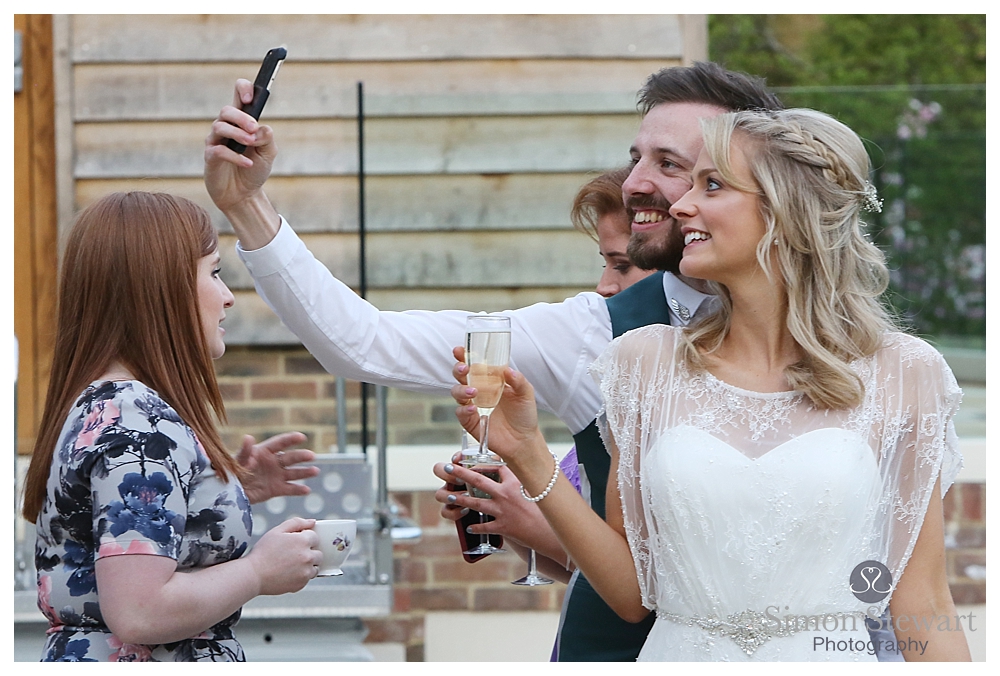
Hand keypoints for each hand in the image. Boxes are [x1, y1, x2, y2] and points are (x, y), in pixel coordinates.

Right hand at [204, 79, 276, 214]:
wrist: (244, 195)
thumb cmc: (255, 170)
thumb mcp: (268, 153)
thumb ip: (267, 138)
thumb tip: (261, 129)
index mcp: (242, 122)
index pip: (239, 95)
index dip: (243, 89)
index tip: (251, 98)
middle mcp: (226, 128)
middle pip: (227, 110)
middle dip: (241, 117)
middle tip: (254, 129)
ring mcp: (216, 141)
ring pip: (220, 126)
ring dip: (238, 134)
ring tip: (251, 144)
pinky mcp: (210, 157)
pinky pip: (218, 150)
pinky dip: (235, 156)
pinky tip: (248, 163)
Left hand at [237, 432, 318, 503]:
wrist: (228, 491)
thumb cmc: (231, 472)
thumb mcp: (237, 461)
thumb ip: (245, 451)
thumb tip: (248, 437)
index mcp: (264, 451)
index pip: (280, 443)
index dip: (291, 439)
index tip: (301, 437)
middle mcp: (273, 462)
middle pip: (291, 457)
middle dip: (302, 456)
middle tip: (312, 456)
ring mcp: (276, 476)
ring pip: (294, 473)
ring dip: (305, 472)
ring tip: (315, 471)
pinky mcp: (276, 489)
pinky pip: (289, 489)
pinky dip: (298, 490)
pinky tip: (307, 490)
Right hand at [247, 517, 321, 595]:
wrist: (253, 575)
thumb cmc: (263, 552)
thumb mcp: (277, 531)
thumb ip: (296, 523)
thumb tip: (312, 522)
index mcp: (303, 541)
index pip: (315, 537)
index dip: (304, 539)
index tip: (294, 544)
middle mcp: (307, 557)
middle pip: (318, 553)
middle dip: (309, 552)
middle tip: (293, 555)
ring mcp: (305, 572)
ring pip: (315, 567)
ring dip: (307, 565)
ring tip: (290, 565)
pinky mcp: (301, 584)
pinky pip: (308, 578)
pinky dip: (301, 576)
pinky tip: (288, 573)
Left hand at [432, 458, 554, 551]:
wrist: (550, 532)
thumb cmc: (546, 511)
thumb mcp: (537, 491)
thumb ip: (524, 482)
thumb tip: (520, 473)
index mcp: (515, 483)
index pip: (497, 466)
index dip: (483, 462)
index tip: (471, 460)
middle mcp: (506, 495)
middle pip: (479, 481)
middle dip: (461, 473)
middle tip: (447, 468)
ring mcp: (502, 511)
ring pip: (476, 503)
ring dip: (461, 500)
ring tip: (451, 497)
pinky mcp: (502, 527)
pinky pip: (485, 526)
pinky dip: (476, 527)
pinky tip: (470, 527)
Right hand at [450, 347, 544, 468]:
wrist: (523, 440)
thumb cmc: (524, 414)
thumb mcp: (526, 393)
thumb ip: (518, 380)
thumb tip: (507, 369)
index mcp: (490, 380)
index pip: (474, 364)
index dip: (464, 356)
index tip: (460, 350)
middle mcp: (478, 390)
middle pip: (460, 375)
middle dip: (458, 369)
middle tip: (464, 368)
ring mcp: (472, 405)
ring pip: (456, 392)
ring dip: (461, 389)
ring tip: (474, 391)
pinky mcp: (469, 421)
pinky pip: (460, 412)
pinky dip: (464, 409)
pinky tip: (472, 408)